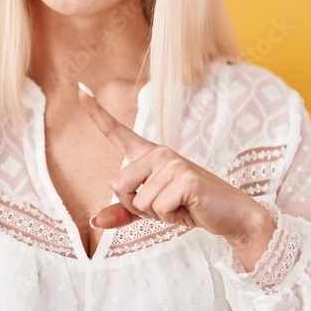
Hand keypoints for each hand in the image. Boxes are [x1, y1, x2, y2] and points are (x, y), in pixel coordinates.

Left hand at [78, 83, 274, 268]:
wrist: (230, 215)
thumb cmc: (190, 207)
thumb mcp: (153, 210)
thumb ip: (124, 213)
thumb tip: (95, 222)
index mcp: (148, 155)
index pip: (116, 131)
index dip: (96, 112)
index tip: (80, 89)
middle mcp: (158, 153)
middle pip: (116, 185)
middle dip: (135, 206)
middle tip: (165, 204)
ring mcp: (172, 163)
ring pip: (137, 201)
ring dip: (157, 215)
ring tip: (179, 205)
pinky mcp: (185, 178)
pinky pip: (157, 209)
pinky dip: (170, 218)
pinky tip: (188, 208)